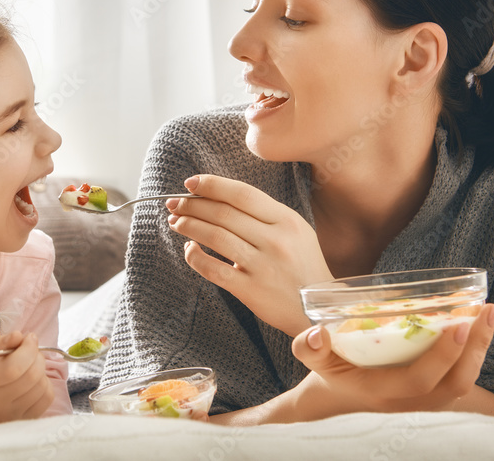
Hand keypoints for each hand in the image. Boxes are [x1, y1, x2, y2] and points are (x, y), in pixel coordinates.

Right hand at [0, 331, 54, 426]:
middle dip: (37, 356)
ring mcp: (8, 417)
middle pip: (31, 378)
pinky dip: (44, 385)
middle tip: (28, 348)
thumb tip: (20, 336)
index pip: (14, 367)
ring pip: (42, 388)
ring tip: (28, 363)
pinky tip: (31, 379)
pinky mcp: (19, 422)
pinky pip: (45, 400)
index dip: (28, 349)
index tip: (29, 337)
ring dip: (41, 370)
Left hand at [167, 174, 332, 335]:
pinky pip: (213, 270)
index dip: (212, 185)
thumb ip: (263, 214)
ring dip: (189, 226)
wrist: (319, 309)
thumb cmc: (302, 266)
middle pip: (223, 213)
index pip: (242, 194)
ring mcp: (263, 266)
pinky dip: (194, 257)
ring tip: (176, 222)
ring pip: (215, 236)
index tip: (190, 183)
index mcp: (287, 220)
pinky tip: (189, 250)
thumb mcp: (295, 231)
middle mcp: (276, 240)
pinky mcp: (251, 290)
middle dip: (192, 205)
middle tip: (174, 203)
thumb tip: (217, 198)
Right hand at [288, 304, 493, 416]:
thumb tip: (317, 333)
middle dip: (475, 347)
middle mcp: (409, 405)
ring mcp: (424, 406)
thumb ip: (309, 347)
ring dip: (480, 349)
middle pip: (455, 384)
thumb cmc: (329, 373)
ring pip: (463, 384)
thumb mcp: (314, 359)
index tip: (457, 322)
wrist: (339, 402)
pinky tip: (477, 327)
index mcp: (381, 393)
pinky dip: (473, 354)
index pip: (419, 380)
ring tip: (488, 313)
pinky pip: (461, 380)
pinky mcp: (434, 399)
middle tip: (487, 310)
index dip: (442, 354)